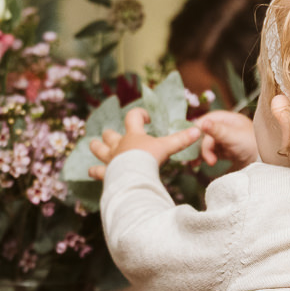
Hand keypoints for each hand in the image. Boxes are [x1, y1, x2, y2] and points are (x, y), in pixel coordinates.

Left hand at [87, 106, 202, 178]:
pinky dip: (95, 171)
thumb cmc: (149, 159)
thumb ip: (181, 139)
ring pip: (98, 150)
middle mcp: (119, 145)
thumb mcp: (167, 147)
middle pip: (109, 135)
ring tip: (94, 146)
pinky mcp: (106, 173)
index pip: (133, 117)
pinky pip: (98, 172)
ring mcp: (110, 159)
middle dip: (110, 134)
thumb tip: (199, 130)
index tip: (146, 118)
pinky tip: (91, 172)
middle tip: (111, 134)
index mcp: (133, 136)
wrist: (134, 176)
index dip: (139, 114)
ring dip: (96, 147)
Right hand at [195, 110, 259, 168]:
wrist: (266, 163)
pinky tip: (200, 164)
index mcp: (226, 119)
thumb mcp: (233, 136)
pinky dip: (204, 157)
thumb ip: (217, 130)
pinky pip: (210, 152)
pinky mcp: (225, 150)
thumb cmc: (253, 145)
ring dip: (199, 153)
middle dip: (198, 146)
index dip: (196, 131)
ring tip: (195, 164)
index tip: (190, 143)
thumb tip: (202, 123)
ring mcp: (224, 139)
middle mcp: (224, 127)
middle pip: (204, 134)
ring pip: (205, 144)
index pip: (205, 121)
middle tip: (195, 159)